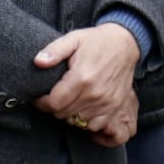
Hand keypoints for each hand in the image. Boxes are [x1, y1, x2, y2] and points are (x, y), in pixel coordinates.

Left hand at [32, 23, 141, 146]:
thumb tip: (38, 62)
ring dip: (69, 113)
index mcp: (82, 77)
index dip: (42, 102)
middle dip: (54, 107)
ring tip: (69, 100)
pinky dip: (85, 119)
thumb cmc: (97, 41)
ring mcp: (107, 102)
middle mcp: (95, 93)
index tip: (40, 96)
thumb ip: (54, 50)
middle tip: (55, 96)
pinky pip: (94, 124)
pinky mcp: (115, 106)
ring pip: (77, 120)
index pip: (53, 103)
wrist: (126, 43)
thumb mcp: (74, 39)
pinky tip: (83, 106)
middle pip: (63, 114)